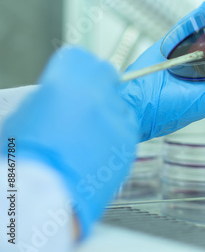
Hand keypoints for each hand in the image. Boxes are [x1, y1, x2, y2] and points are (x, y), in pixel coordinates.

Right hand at [0, 47, 138, 238]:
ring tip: (89, 137)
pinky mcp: (129, 140)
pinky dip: (116, 136)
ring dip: (108, 113)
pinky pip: (127, 129)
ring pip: (120, 103)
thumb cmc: (24, 157)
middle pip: (106, 75)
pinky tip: (98, 151)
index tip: (75, 81)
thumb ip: (51, 96)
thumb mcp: (26, 114)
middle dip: (98, 87)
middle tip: (85, 107)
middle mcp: (97, 93)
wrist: (43, 196)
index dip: (78, 70)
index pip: (82, 59)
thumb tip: (65, 93)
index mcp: (67, 79)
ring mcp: (116, 116)